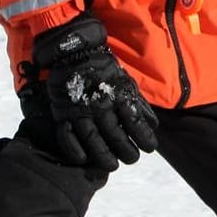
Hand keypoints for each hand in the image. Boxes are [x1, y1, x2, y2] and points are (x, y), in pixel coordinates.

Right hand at [32, 15, 158, 170]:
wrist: (72, 51)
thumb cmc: (103, 68)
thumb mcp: (126, 81)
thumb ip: (138, 104)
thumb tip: (153, 125)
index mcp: (117, 95)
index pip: (135, 123)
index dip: (144, 138)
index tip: (150, 148)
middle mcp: (100, 105)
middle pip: (115, 135)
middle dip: (127, 151)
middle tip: (132, 159)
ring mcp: (80, 109)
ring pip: (92, 139)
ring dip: (103, 155)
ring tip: (112, 166)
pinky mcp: (63, 112)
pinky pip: (67, 134)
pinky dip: (73, 149)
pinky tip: (83, 159)